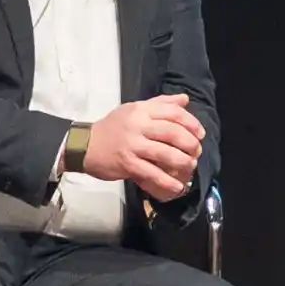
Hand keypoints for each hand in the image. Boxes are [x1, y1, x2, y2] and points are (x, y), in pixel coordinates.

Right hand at [80, 92, 203, 199]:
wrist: (84, 145)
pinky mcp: (127, 164)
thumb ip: (160, 103)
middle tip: (197, 152)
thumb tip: (184, 99)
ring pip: (165, 154)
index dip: (191, 123)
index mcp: (141, 110)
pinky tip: (176, 186)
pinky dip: (166, 181)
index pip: (172, 113)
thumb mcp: (134, 109)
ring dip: (182, 162)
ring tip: (190, 167)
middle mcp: (138, 126)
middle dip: (190, 144)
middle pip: (172, 133)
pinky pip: (151, 173)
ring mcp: (132, 145)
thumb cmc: (112, 127)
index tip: (200, 133)